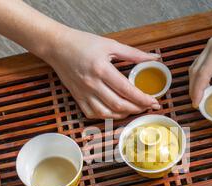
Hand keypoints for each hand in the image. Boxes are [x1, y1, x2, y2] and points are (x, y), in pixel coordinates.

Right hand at [44, 28, 159, 119]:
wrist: (57, 47)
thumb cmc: (82, 43)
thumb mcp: (110, 44)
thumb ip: (134, 54)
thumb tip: (154, 58)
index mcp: (102, 69)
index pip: (127, 90)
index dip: (143, 99)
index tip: (154, 101)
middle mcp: (92, 84)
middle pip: (119, 105)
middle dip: (137, 108)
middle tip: (147, 106)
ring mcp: (83, 93)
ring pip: (107, 113)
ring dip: (123, 114)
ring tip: (134, 109)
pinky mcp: (77, 98)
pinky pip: (93, 114)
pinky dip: (107, 116)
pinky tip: (116, 111)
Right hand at [189, 15, 211, 111]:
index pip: (203, 73)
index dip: (198, 90)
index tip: (196, 104)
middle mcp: (211, 46)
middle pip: (195, 70)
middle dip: (193, 88)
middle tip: (196, 103)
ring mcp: (211, 45)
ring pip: (196, 66)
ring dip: (195, 81)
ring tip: (199, 96)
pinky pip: (202, 63)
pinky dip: (201, 75)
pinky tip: (205, 85)